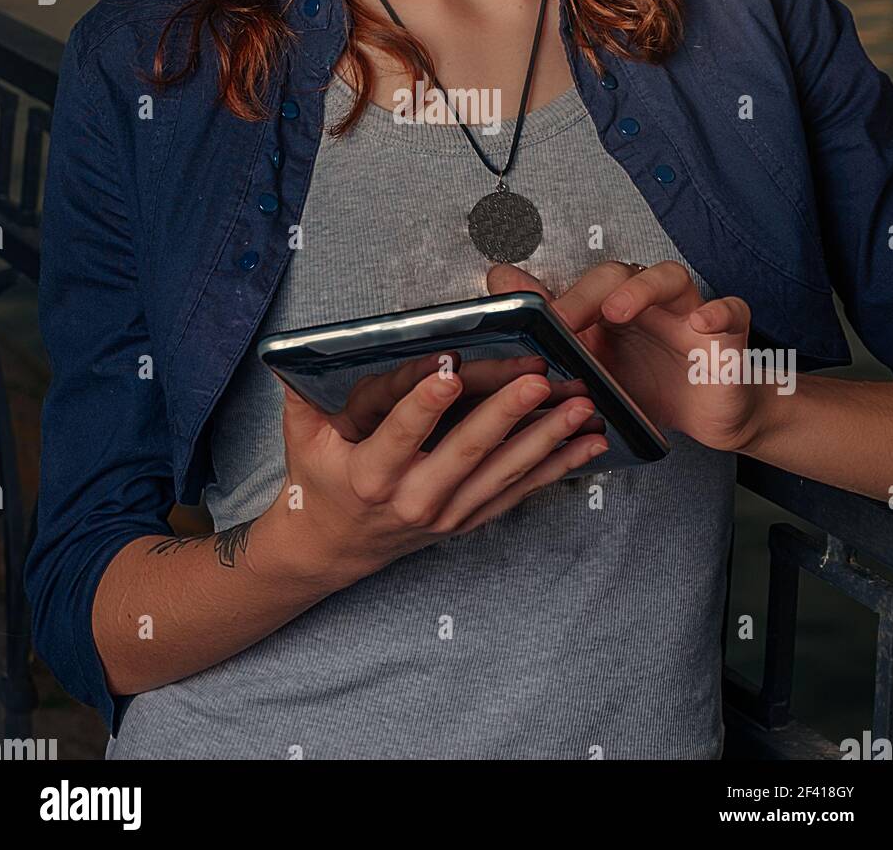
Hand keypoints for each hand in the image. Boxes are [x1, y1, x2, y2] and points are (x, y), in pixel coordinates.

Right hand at [269, 361, 608, 583]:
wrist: (333, 547)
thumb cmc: (320, 479)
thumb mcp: (303, 435)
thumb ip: (308, 390)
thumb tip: (315, 345)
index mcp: (370, 474)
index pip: (400, 434)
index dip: (424, 403)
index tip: (449, 371)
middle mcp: (414, 498)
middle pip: (466, 451)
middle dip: (506, 413)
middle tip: (539, 379)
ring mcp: (448, 513)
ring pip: (504, 472)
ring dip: (547, 438)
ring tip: (581, 407)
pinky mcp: (470, 520)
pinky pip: (519, 491)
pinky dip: (558, 467)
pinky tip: (590, 444)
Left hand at [486, 260, 755, 453]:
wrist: (708, 416)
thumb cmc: (652, 386)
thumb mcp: (597, 370)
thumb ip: (553, 331)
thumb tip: (500, 282)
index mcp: (613, 310)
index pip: (581, 286)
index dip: (560, 298)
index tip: (533, 322)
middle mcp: (649, 302)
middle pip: (620, 274)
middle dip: (588, 295)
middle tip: (565, 323)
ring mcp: (688, 313)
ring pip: (670, 277)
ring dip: (642, 288)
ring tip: (618, 310)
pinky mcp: (726, 333)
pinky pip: (730, 310)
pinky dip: (718, 311)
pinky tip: (702, 323)